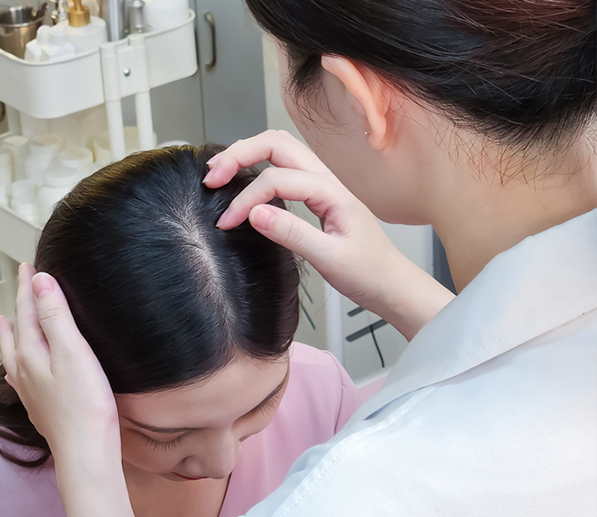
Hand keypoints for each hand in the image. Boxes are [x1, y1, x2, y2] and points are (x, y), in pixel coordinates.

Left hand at [0, 263, 153, 516]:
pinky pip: (22, 374)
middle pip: (17, 330)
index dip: (28, 287)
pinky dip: (18, 360)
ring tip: (2, 321)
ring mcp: (32, 391)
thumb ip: (55, 316)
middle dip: (19, 305)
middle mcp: (25, 371)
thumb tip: (39, 280)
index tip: (28, 265)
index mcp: (31, 353)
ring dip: (10, 333)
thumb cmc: (85, 405)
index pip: (26, 310)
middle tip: (21, 286)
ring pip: (14, 354)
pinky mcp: (43, 408)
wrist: (86, 454)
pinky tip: (23, 369)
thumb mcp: (72, 352)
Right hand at [204, 130, 453, 340]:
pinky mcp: (318, 198)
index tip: (225, 223)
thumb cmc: (368, 273)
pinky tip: (243, 183)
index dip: (246, 198)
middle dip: (239, 154)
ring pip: (280, 151)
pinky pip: (284, 170)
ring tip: (219, 172)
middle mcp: (326, 181)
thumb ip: (292, 234)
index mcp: (331, 192)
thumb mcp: (329, 258)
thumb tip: (255, 214)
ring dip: (247, 156)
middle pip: (276, 144)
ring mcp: (322, 186)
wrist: (392, 284)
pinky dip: (258, 168)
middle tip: (211, 177)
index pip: (276, 179)